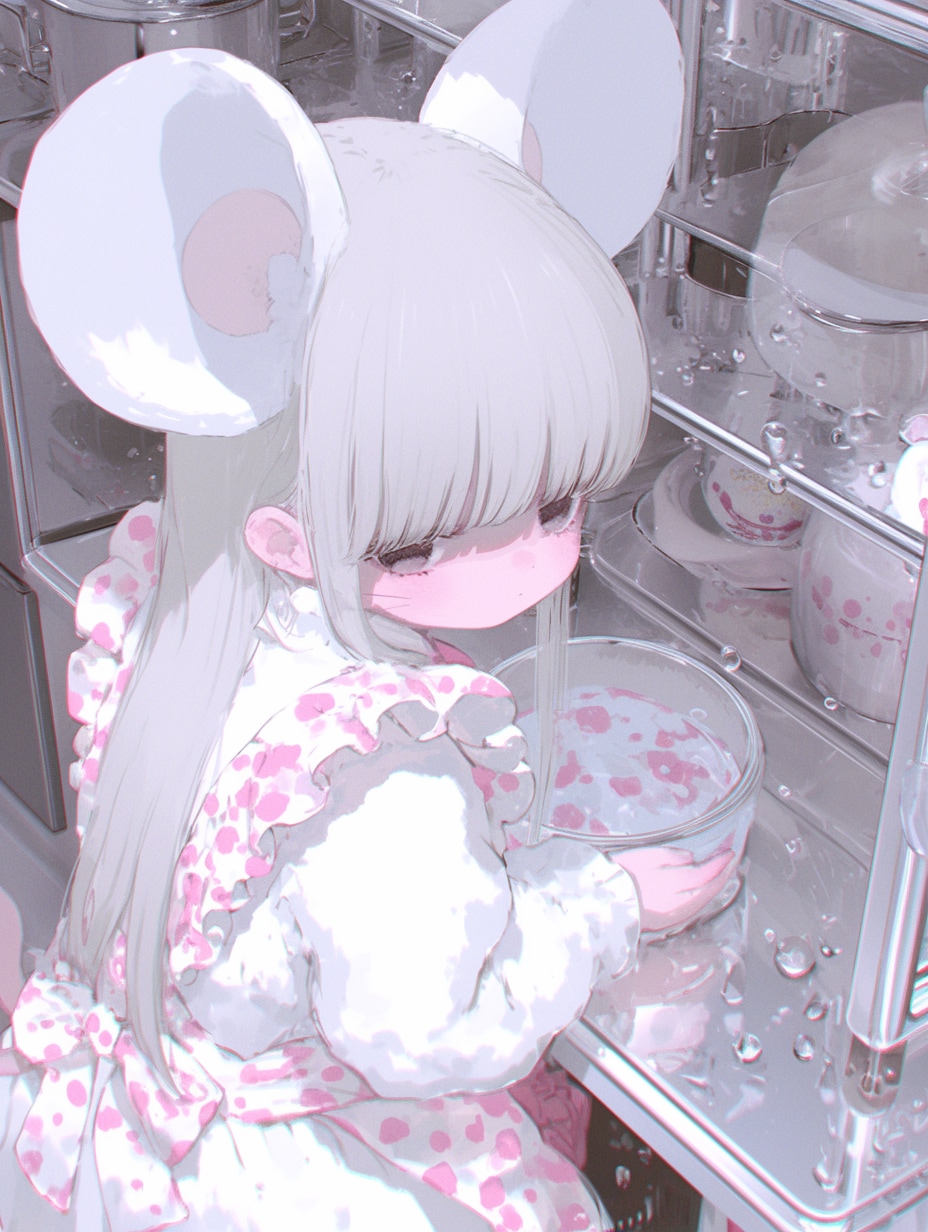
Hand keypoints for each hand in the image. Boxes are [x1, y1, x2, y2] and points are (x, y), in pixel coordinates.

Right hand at [612, 844, 736, 934]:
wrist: (603, 903)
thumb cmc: (620, 875)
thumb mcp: (643, 857)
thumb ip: (670, 856)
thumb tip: (692, 858)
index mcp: (672, 884)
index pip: (704, 873)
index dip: (719, 863)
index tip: (729, 852)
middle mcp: (678, 903)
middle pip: (708, 890)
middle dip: (723, 875)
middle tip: (732, 861)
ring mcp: (674, 915)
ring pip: (703, 901)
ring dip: (717, 887)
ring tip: (724, 874)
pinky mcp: (667, 921)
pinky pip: (694, 909)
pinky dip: (705, 898)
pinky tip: (706, 891)